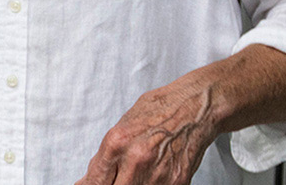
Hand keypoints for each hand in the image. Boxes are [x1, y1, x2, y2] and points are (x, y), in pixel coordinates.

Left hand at [75, 77, 222, 184]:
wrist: (195, 108)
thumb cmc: (159, 112)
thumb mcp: (123, 126)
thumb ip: (106, 156)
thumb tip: (90, 178)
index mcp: (118, 142)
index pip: (95, 181)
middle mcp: (136, 160)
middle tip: (115, 179)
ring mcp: (158, 174)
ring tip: (135, 176)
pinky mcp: (177, 182)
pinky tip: (151, 177)